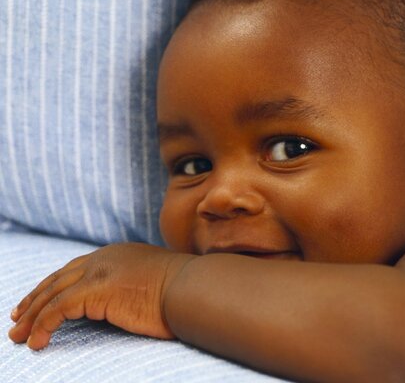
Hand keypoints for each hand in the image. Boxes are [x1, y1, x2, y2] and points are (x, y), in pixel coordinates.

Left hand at [8, 243, 193, 349]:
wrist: (195, 288)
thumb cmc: (185, 291)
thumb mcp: (155, 282)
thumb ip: (136, 284)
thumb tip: (131, 301)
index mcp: (118, 254)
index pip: (76, 268)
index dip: (53, 285)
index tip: (38, 302)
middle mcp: (105, 258)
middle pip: (58, 278)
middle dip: (35, 299)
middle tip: (18, 318)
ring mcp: (100, 271)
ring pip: (53, 293)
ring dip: (33, 316)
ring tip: (20, 336)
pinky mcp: (97, 290)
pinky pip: (58, 309)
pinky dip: (43, 325)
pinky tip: (38, 341)